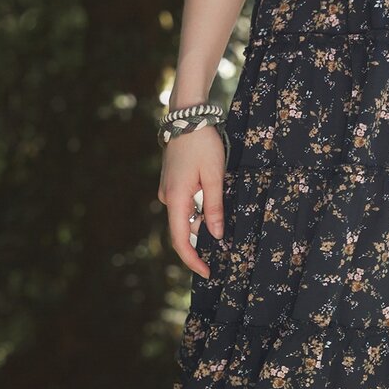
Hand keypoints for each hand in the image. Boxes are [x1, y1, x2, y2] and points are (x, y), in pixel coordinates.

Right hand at [157, 125, 225, 278]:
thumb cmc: (203, 144)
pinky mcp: (172, 184)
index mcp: (176, 198)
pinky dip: (196, 214)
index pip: (180, 239)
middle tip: (218, 258)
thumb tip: (216, 236)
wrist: (187, 116)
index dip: (192, 260)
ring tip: (220, 231)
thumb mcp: (215, 176)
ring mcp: (167, 190)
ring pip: (184, 218)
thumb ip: (214, 207)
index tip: (207, 272)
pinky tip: (211, 213)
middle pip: (181, 232)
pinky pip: (183, 207)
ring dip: (200, 227)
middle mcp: (167, 197)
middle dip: (198, 246)